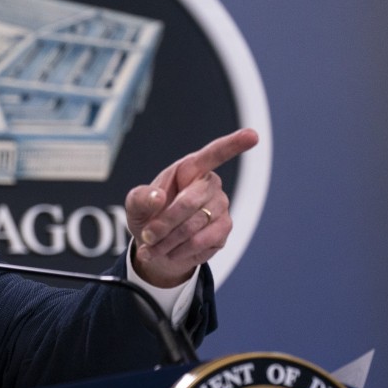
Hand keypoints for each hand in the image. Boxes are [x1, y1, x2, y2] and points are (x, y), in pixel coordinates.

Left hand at [125, 128, 258, 286]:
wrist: (157, 246)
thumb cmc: (149, 216)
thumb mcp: (136, 205)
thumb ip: (141, 198)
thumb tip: (157, 197)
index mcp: (189, 169)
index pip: (214, 153)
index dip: (234, 144)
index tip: (252, 135)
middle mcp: (209, 185)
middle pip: (189, 202)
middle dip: (164, 223)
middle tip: (148, 235)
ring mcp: (220, 207)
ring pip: (194, 225)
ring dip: (168, 240)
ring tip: (153, 247)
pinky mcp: (223, 230)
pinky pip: (202, 241)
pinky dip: (180, 250)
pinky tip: (170, 252)